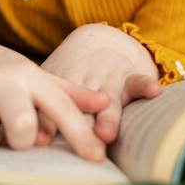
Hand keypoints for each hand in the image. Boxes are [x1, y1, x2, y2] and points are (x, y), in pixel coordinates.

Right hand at [0, 38, 108, 160]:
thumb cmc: (0, 76)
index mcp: (28, 75)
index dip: (80, 135)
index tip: (97, 160)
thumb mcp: (32, 78)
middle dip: (18, 142)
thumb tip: (105, 102)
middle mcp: (0, 77)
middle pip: (21, 128)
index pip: (60, 107)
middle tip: (9, 134)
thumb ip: (67, 94)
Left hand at [40, 24, 161, 144]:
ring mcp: (107, 79)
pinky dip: (145, 86)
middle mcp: (83, 83)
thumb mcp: (53, 79)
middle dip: (78, 127)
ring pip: (108, 102)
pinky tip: (153, 91)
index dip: (48, 122)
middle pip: (80, 110)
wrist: (98, 40)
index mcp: (61, 84)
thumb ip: (42, 107)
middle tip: (71, 143)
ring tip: (105, 133)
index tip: (42, 138)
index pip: (52, 106)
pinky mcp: (129, 76)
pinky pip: (138, 81)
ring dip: (107, 118)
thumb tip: (31, 136)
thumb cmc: (70, 69)